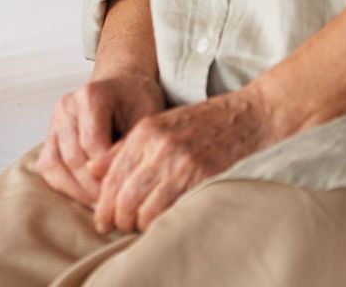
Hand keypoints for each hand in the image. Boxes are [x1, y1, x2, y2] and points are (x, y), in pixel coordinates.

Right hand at [33, 72, 165, 207]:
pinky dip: (63, 185)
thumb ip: (128, 146)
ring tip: (99, 205)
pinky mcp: (50, 134)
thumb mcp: (145, 118)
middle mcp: (67, 106)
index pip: (92, 144)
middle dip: (92, 188)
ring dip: (76, 190)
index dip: (106, 173)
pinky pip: (47, 165)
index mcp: (90, 96)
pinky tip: (84, 195)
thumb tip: (114, 180)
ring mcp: (55, 120)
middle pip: (73, 157)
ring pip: (54, 164)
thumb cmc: (137, 101)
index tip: (123, 193)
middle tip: (113, 208)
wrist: (123, 86)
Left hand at [90, 87, 279, 235]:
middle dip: (117, 218)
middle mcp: (160, 147)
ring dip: (138, 224)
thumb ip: (125, 146)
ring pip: (145, 208)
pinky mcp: (204, 178)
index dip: (104, 203)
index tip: (102, 219)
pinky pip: (172, 210)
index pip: (112, 176)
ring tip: (139, 228)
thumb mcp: (161, 124)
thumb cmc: (206, 122)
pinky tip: (161, 226)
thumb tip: (92, 169)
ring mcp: (182, 163)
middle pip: (125, 195)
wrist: (252, 116)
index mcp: (146, 131)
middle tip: (119, 228)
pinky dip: (162, 223)